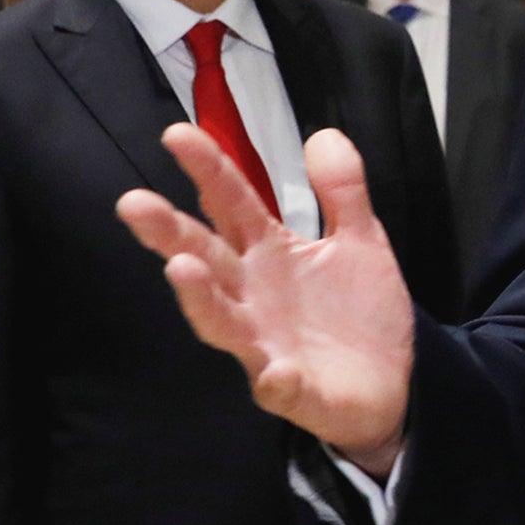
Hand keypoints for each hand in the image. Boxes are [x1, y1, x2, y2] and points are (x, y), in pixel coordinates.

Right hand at [116, 123, 413, 473]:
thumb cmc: (358, 310)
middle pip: (208, 258)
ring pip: (223, 322)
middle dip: (172, 233)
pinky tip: (275, 371)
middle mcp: (254, 296)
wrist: (390, 381)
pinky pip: (279, 387)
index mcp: (270, 254)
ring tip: (181, 268)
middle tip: (134, 202)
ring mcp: (267, 345)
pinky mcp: (293, 390)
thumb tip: (323, 134)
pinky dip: (276, 380)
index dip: (209, 170)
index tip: (178, 133)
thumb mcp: (361, 239)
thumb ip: (342, 191)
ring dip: (201, 298)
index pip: (232, 205)